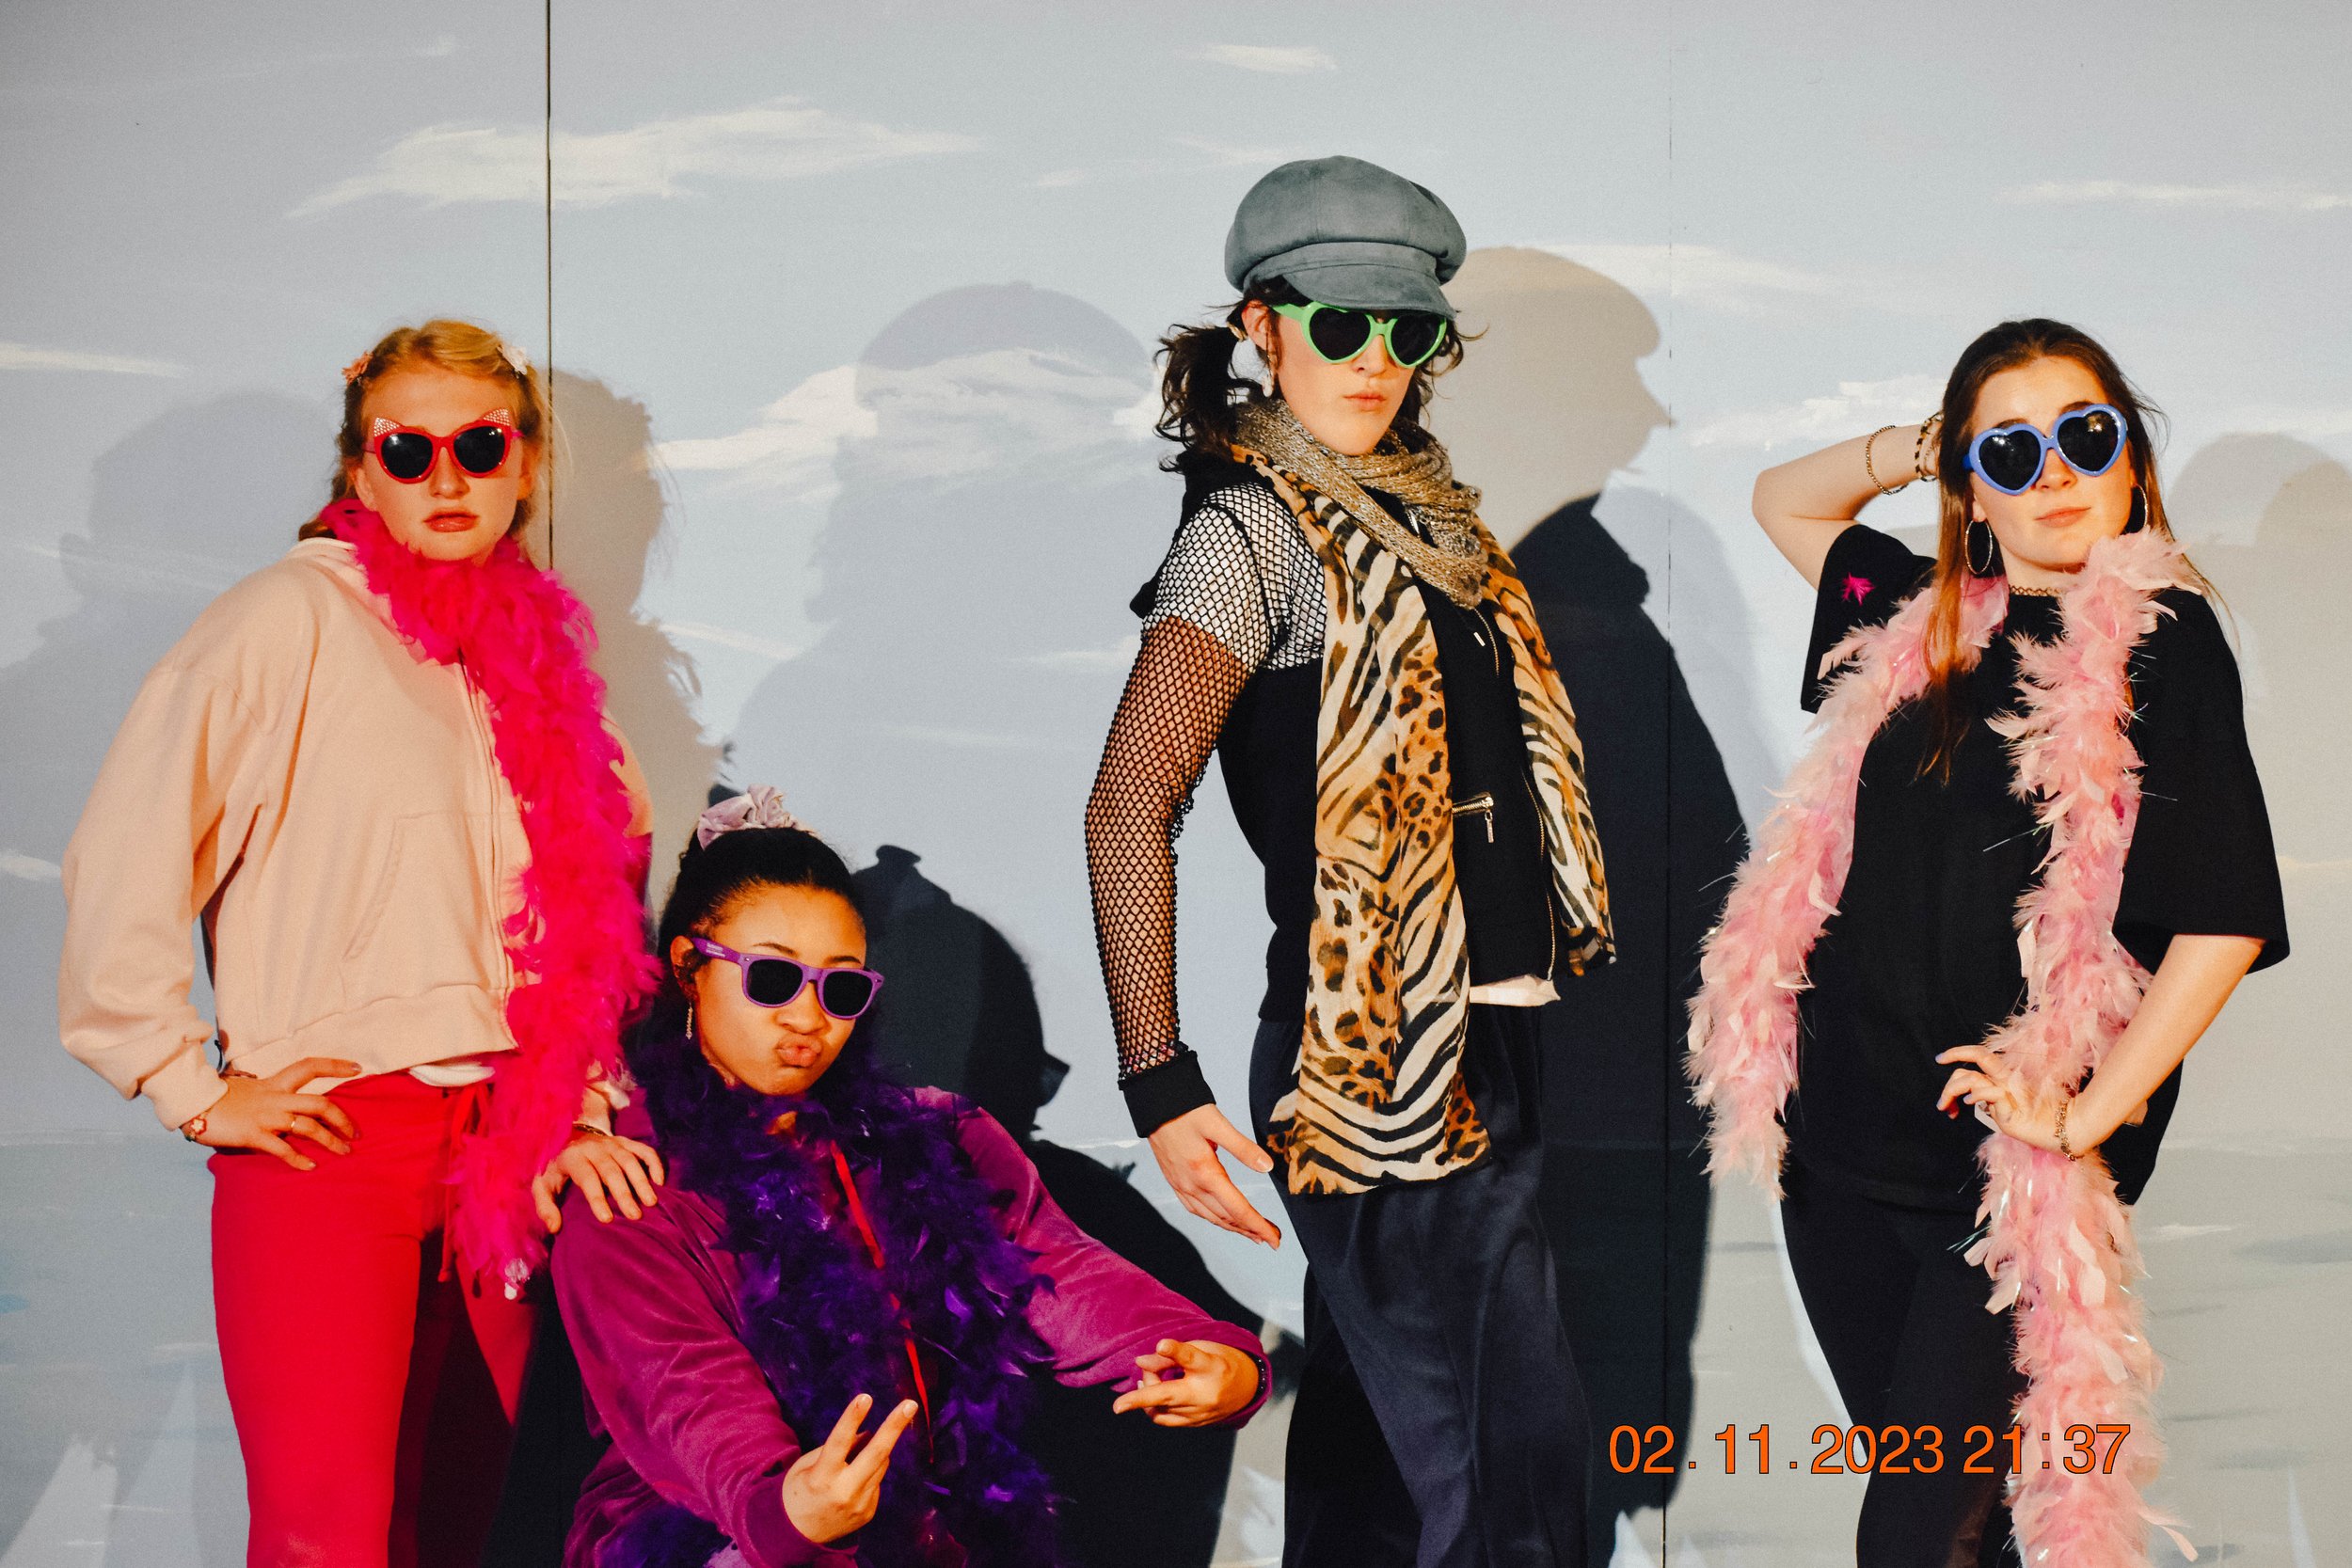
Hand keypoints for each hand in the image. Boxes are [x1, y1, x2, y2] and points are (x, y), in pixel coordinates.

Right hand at [187, 1057, 361, 1169]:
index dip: (335, 1065)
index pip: (310, 1066)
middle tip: (356, 1134)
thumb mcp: (248, 1088)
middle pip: (320, 1103)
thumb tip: (282, 1100)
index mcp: (274, 1083)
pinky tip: (311, 1167)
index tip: (358, 1067)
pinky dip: (299, 1159)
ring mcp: (266, 1117)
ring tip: (343, 1152)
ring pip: (308, 1127)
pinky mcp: (253, 1135)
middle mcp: (275, 1098)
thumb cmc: (218, 1098)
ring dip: (330, 1141)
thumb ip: (268, 1093)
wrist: (191, 1103)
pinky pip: (282, 1149)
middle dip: (343, 1119)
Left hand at [533, 1128, 664, 1230]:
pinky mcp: (626, 1142)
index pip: (587, 1178)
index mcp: (572, 1157)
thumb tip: (555, 1228)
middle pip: (612, 1170)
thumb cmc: (557, 1167)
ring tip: (651, 1202)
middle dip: (624, 1193)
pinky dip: (654, 1164)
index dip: (597, 1198)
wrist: (571, 1134)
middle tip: (635, 1216)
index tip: (607, 1220)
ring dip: (641, 1181)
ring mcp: (613, 1143)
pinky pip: (644, 1150)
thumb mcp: (542, 1184)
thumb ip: (544, 1207)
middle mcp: (594, 1148)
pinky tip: (660, 1182)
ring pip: (630, 1161)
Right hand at [780, 1392, 920, 1544]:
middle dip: (894, 1426)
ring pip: (880, 1464)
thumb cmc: (799, 1491)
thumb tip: (868, 1434)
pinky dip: (869, 1473)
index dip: (852, 1418)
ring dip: (875, 1451)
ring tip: (854, 1458)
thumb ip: (837, 1448)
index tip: (865, 1396)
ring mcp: (859, 1505)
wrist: (797, 1535)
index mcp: (821, 1477)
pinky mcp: (868, 1512)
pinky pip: (876, 1481)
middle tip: (911, 1404)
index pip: (839, 1443)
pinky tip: (851, 1483)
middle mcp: (844, 1492)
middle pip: (876, 1454)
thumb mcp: (807, 1465)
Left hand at [1112, 1338, 1261, 1426]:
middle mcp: (1205, 1393)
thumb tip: (1140, 1362)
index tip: (1161, 1344)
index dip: (1175, 1350)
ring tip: (1148, 1378)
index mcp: (1211, 1366)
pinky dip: (1154, 1408)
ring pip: (1161, 1409)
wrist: (1248, 1387)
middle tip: (1124, 1397)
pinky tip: (1152, 1393)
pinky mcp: (1196, 1423)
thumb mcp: (1201, 1348)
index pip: (1191, 1357)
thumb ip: (1173, 1354)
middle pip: (1168, 1395)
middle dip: (1141, 1399)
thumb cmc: (1220, 1361)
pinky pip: (1166, 1419)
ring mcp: (1201, 1412)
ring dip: (1147, 1396)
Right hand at [1146, 1104, 1280, 1247]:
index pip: (1238, 1209)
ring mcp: (1180, 1185)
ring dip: (1233, 1227)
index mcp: (1205, 1173)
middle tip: (1272, 1239)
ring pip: (1210, 1216)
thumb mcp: (1218, 1124)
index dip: (1259, 1226)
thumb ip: (1243, 1148)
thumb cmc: (1186, 1109)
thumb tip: (1267, 1167)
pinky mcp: (1174, 1180)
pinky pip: (1195, 1209)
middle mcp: (1191, 1184)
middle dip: (1251, 1231)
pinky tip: (1221, 1218)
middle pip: (1226, 1218)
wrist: (1154, 1102)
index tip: (1275, 1238)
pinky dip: (1212, 1218)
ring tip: (1252, 1234)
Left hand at [1935, 1045, 2081, 1153]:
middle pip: (1970, 1065)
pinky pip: (1988, 1092)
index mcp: (2005, 1078)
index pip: (1978, 1056)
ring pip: (1970, 1079)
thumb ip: (1992, 1100)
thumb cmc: (2040, 1122)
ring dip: (1950, 1092)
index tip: (1940, 1059)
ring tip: (1946, 1109)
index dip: (1957, 1053)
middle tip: (1941, 1105)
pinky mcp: (2011, 1103)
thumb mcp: (2007, 1110)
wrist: (2065, 1130)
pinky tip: (1967, 1104)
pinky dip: (1974, 1095)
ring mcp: (2008, 1090)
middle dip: (1948, 1084)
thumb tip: (1972, 1099)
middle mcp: (2005, 1079)